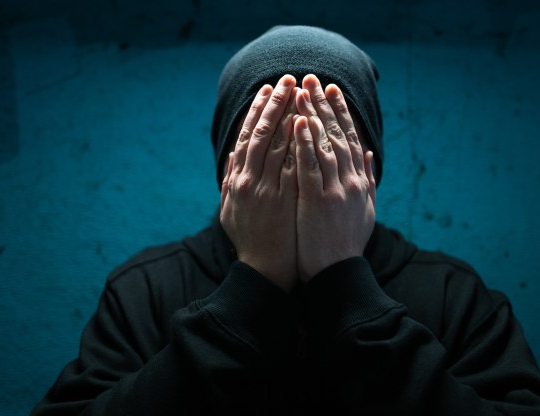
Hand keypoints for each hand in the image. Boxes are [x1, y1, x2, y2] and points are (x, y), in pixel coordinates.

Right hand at [220, 75, 299, 290]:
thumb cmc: (249, 241)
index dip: (258, 111)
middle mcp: (250, 181)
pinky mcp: (285, 200)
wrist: (263, 271)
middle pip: (263, 134)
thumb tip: (234, 158)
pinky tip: (308, 125)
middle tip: (286, 79)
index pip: (248, 137)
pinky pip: (294, 165)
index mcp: (237, 181)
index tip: (268, 89)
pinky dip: (300, 144)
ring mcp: (268, 190)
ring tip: (300, 93)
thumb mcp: (231, 210)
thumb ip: (231, 182)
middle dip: (275, 104)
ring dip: (290, 116)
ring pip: (279, 145)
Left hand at [293, 74, 376, 281]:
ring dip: (313, 115)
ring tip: (302, 91)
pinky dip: (305, 143)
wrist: (338, 274)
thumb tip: (367, 153)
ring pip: (324, 144)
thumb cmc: (347, 245)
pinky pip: (310, 166)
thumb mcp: (365, 210)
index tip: (331, 91)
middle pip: (336, 134)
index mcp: (359, 182)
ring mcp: (335, 190)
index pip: (349, 138)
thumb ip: (367, 180)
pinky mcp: (319, 201)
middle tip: (313, 78)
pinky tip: (298, 122)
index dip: (340, 113)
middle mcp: (350, 181)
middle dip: (324, 105)